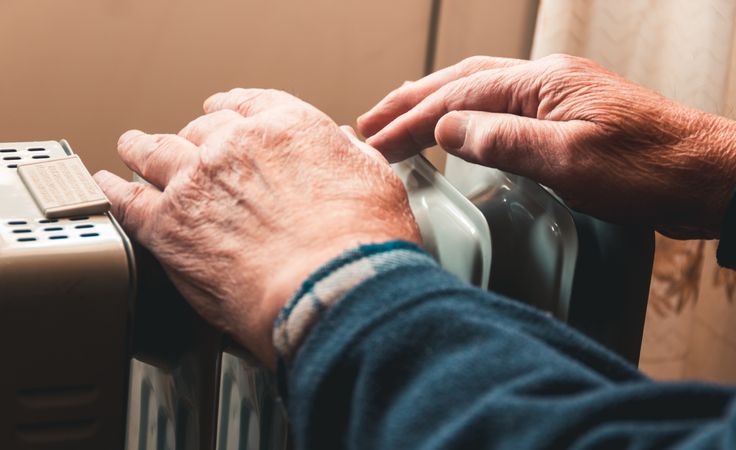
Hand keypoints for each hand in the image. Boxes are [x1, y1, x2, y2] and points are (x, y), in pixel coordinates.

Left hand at [94, 89, 420, 367]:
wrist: (332, 288)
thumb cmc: (361, 244)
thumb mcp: (374, 181)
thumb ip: (346, 158)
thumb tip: (341, 151)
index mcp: (287, 129)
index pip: (248, 105)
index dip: (229, 109)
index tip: (219, 112)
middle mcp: (236, 147)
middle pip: (200, 131)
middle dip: (192, 138)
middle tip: (183, 146)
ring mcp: (197, 183)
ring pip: (156, 153)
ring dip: (142, 149)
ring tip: (132, 149)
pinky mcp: (168, 227)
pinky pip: (127, 200)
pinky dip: (113, 191)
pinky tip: (107, 188)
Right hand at [358, 54, 735, 238]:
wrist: (707, 176)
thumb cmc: (650, 169)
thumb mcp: (570, 160)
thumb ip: (504, 140)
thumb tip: (449, 128)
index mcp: (541, 83)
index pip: (458, 97)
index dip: (411, 122)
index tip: (375, 144)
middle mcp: (545, 80)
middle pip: (461, 81)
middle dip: (410, 103)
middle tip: (368, 122)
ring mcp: (556, 97)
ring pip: (478, 89)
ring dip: (434, 102)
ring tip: (397, 114)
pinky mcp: (566, 119)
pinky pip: (501, 107)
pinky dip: (466, 113)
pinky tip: (459, 126)